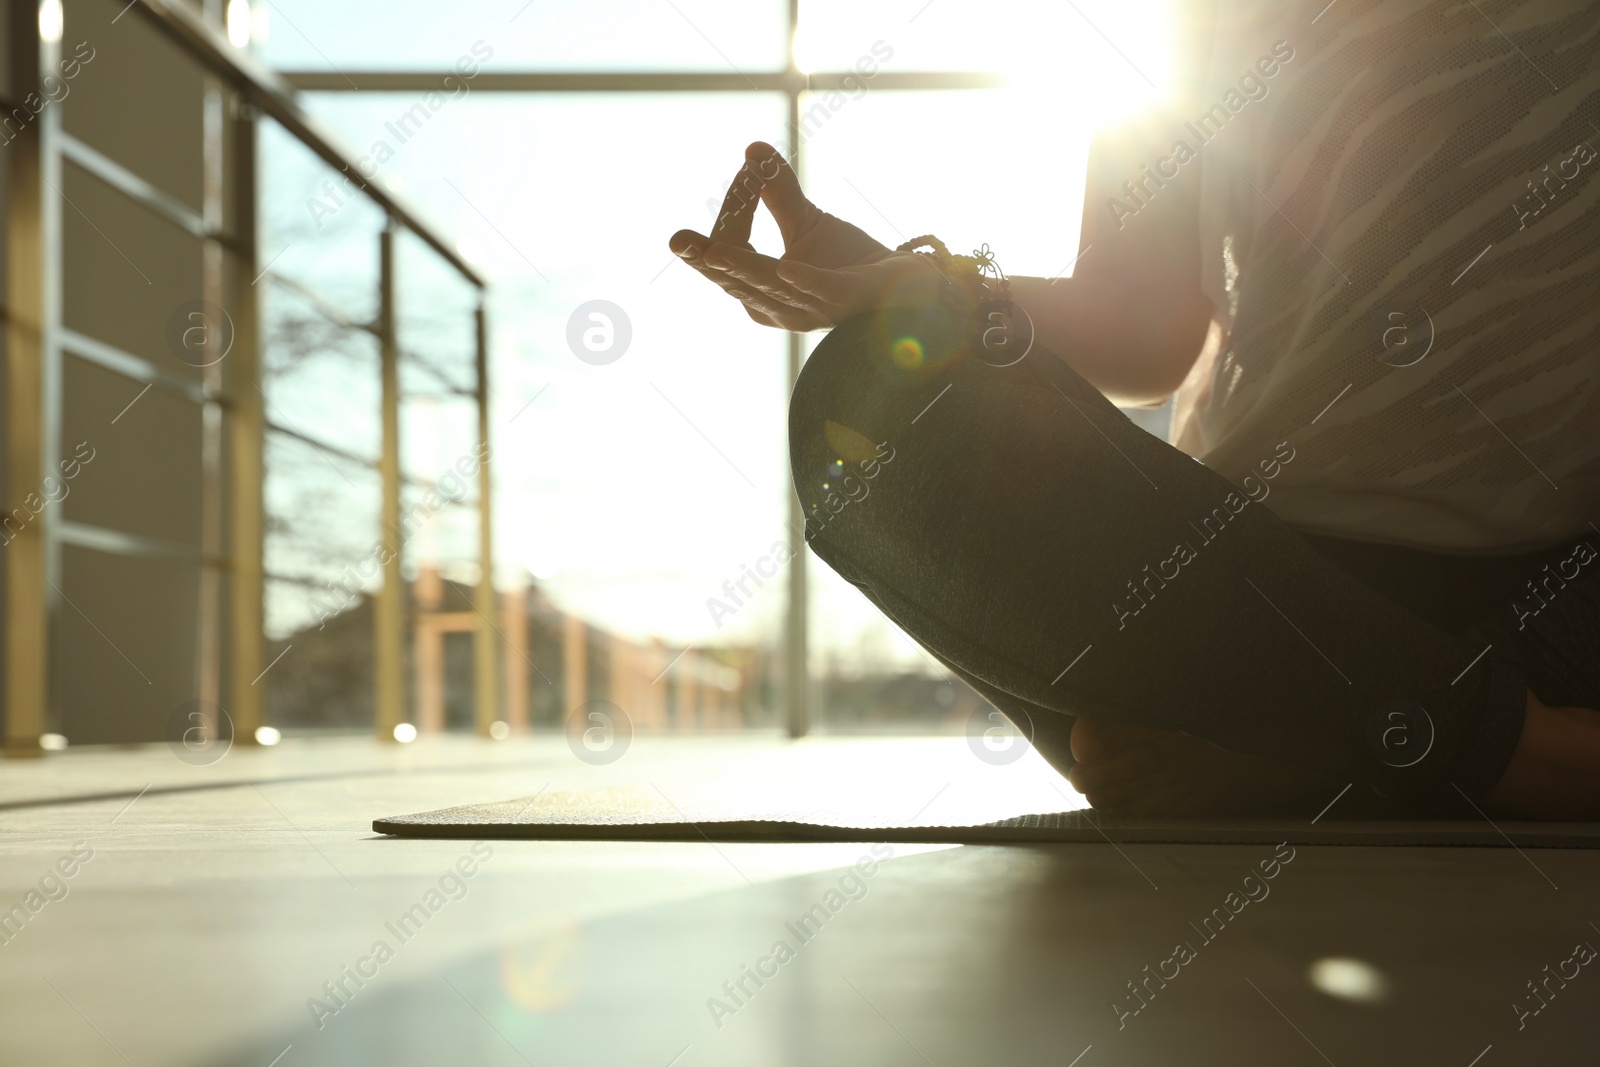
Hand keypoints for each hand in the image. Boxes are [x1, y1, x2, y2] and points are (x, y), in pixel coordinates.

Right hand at [670, 141, 944, 329]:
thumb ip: (776, 192)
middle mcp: (778, 307)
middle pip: (737, 278)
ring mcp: (811, 309)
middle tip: (678, 240)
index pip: (731, 251)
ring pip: (769, 286)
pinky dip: (802, 281)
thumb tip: (752, 149)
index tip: (748, 170)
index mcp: (761, 290)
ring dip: (744, 268)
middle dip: (707, 259)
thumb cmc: (849, 262)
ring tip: (716, 251)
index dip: (733, 211)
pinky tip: (786, 268)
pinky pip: (819, 292)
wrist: (905, 287)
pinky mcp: (846, 300)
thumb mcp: (806, 222)